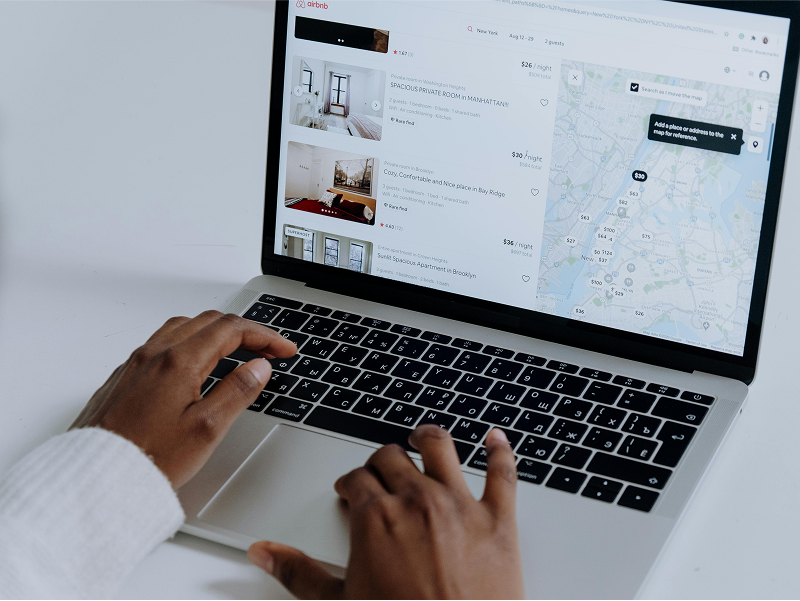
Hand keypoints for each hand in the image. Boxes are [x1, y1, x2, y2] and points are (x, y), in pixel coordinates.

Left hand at [71, 311, 296, 488]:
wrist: (94, 478)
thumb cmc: (147, 459)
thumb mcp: (207, 429)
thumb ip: (237, 392)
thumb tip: (258, 368)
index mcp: (179, 361)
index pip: (232, 330)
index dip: (265, 337)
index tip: (283, 350)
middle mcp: (155, 354)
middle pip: (209, 322)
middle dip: (245, 331)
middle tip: (267, 351)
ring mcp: (136, 363)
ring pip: (184, 327)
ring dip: (216, 332)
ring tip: (236, 350)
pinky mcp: (125, 376)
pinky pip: (162, 342)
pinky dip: (190, 342)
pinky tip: (196, 364)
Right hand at [248, 426, 523, 599]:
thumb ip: (299, 573)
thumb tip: (266, 554)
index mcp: (376, 517)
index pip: (356, 478)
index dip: (350, 483)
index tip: (351, 490)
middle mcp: (417, 500)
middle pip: (392, 457)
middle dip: (381, 462)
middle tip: (380, 472)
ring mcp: (460, 505)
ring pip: (441, 448)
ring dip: (428, 439)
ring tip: (423, 438)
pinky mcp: (498, 519)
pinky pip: (503, 473)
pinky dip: (500, 451)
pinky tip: (495, 439)